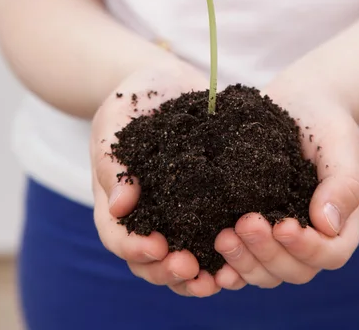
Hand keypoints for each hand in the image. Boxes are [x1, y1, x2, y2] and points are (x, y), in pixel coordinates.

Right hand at [91, 57, 224, 296]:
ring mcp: (179, 210)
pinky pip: (215, 233)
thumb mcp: (115, 119)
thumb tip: (120, 207)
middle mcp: (149, 213)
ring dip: (199, 275)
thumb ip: (112, 159)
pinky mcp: (210, 200)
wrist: (168, 80)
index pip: (118, 237)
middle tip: (193, 268)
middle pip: (151, 261)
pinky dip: (227, 252)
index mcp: (119, 198)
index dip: (134, 248)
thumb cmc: (135, 96)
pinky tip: (245, 255)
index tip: (157, 246)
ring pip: (184, 257)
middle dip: (169, 271)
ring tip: (221, 279)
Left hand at [214, 72, 358, 289]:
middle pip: (293, 270)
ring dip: (244, 261)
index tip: (283, 225)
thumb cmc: (326, 123)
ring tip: (222, 236)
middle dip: (267, 254)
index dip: (307, 249)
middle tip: (243, 224)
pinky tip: (208, 253)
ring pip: (265, 271)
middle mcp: (310, 238)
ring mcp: (278, 236)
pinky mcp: (251, 225)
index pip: (330, 254)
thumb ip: (344, 184)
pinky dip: (227, 263)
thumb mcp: (342, 146)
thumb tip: (327, 225)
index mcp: (340, 224)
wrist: (298, 103)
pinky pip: (241, 256)